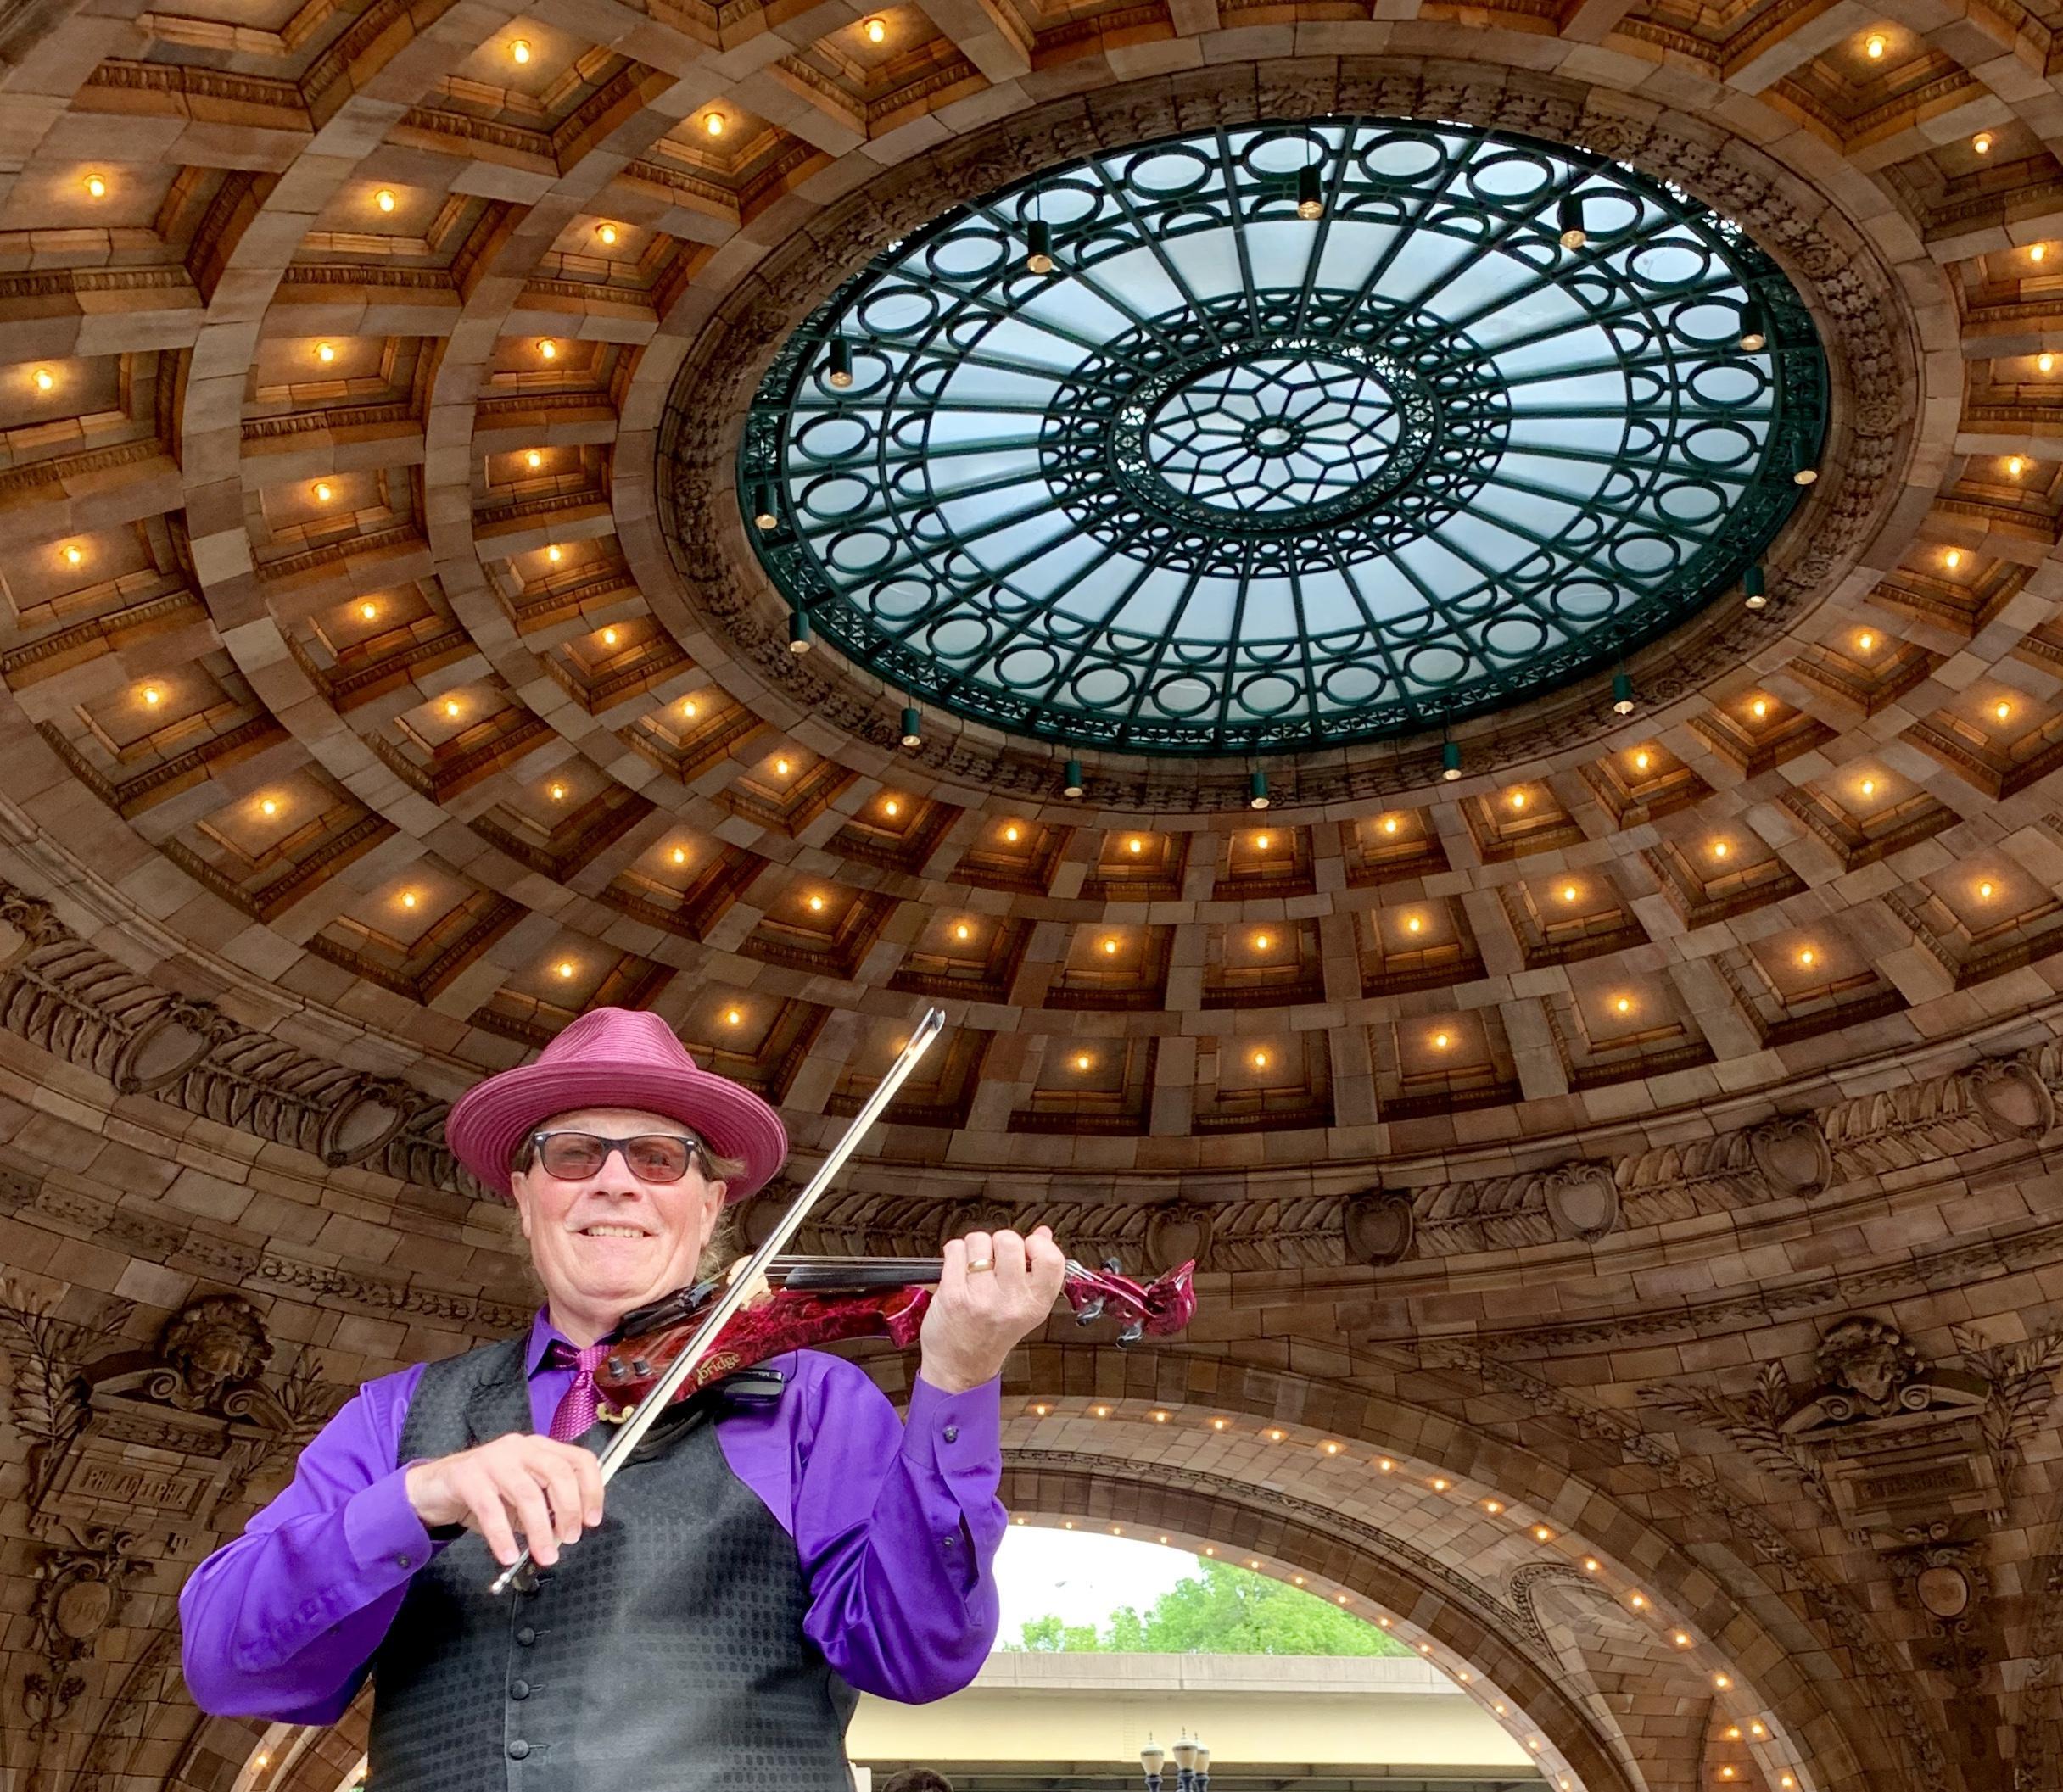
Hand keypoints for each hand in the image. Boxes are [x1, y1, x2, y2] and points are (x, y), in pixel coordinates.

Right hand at [404, 1434, 604, 1567]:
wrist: (434, 1486)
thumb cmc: (485, 1492)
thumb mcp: (522, 1496)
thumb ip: (545, 1505)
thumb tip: (567, 1530)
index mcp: (540, 1448)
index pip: (579, 1460)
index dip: (592, 1489)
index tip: (592, 1519)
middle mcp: (520, 1448)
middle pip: (558, 1473)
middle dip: (569, 1509)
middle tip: (570, 1538)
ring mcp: (493, 1459)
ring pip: (527, 1493)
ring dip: (540, 1529)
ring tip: (545, 1555)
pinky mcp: (467, 1476)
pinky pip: (490, 1509)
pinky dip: (502, 1536)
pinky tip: (509, 1555)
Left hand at [919, 1225, 1066, 1393]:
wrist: (960, 1366)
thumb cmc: (991, 1335)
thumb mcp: (1025, 1307)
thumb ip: (1037, 1269)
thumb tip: (1044, 1232)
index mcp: (1035, 1305)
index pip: (1051, 1259)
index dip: (1038, 1244)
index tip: (1028, 1247)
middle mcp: (1011, 1302)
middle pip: (1010, 1240)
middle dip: (1000, 1243)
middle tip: (996, 1260)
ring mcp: (981, 1298)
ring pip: (979, 1240)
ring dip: (975, 1247)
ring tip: (975, 1267)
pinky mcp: (953, 1294)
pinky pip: (956, 1250)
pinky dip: (955, 1253)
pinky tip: (958, 1270)